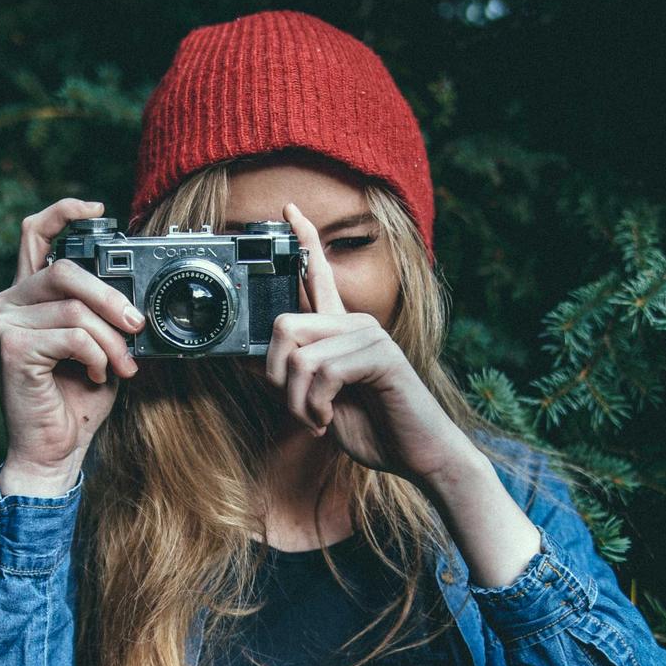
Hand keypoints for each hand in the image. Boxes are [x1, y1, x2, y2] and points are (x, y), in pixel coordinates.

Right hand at [0, 197, 143, 483]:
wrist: (54, 451)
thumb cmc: (74, 400)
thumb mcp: (97, 346)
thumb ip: (101, 314)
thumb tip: (133, 295)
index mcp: (24, 297)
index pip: (34, 236)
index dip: (64, 213)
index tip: (99, 209)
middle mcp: (5, 304)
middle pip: (65, 270)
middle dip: (111, 298)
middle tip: (136, 326)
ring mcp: (1, 324)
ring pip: (74, 308)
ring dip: (110, 340)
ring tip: (121, 366)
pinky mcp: (10, 347)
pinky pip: (71, 335)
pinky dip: (96, 355)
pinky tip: (95, 375)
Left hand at [265, 202, 474, 489]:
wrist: (418, 455)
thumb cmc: (374, 429)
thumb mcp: (318, 404)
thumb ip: (290, 379)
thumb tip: (247, 361)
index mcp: (341, 331)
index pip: (320, 277)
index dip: (304, 241)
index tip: (289, 210)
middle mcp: (355, 324)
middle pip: (284, 324)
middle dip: (276, 378)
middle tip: (299, 409)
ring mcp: (370, 336)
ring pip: (299, 357)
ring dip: (298, 402)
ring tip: (319, 420)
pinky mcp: (381, 355)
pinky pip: (324, 373)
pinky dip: (317, 406)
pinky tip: (331, 420)